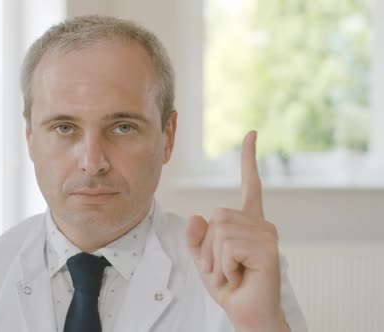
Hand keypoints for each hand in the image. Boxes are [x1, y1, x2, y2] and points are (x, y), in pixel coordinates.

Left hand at [185, 131, 288, 331]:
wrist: (247, 313)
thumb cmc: (229, 286)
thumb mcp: (203, 260)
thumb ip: (195, 239)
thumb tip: (195, 216)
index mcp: (246, 222)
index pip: (248, 185)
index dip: (247, 160)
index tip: (251, 134)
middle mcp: (259, 223)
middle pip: (215, 216)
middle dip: (207, 248)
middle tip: (224, 268)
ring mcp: (266, 234)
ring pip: (219, 232)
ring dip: (216, 260)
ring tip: (232, 273)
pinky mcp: (267, 249)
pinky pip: (227, 247)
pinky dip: (224, 267)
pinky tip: (240, 276)